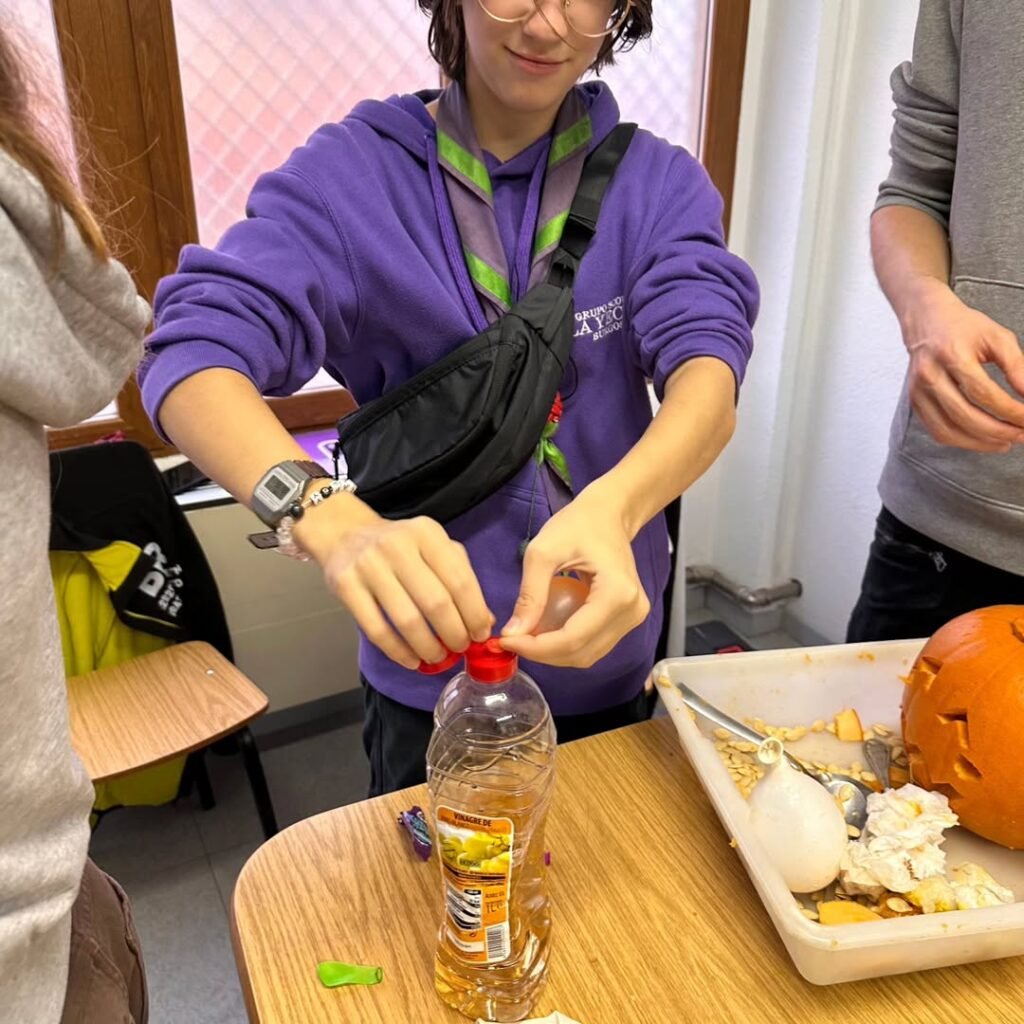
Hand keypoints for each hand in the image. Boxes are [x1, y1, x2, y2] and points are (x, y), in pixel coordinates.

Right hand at [294, 494, 492, 669]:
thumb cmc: (400, 546)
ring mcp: (369, 566)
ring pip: (407, 620)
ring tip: (437, 658)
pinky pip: (377, 630)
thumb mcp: (434, 548)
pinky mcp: (346, 586)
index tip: (480, 635)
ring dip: (428, 647)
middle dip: (454, 634)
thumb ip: (461, 577)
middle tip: (460, 648)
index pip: (460, 581)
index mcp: (427, 533)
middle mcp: (398, 546)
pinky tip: (411, 660)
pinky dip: (398, 652)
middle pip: (436, 603)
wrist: (346, 534)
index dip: (475, 614)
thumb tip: (485, 621)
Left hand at [500, 490, 649, 667]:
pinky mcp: (627, 619)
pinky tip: (545, 628)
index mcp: (617, 594)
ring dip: (553, 652)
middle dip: (542, 652)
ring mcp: (633, 618)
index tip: (506, 640)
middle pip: (581, 653)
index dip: (536, 647)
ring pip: (587, 654)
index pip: (573, 638)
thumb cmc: (578, 525)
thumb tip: (513, 633)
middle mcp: (632, 612)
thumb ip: (530, 594)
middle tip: (512, 638)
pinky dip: (565, 643)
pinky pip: (592, 643)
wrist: (609, 514)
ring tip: (526, 634)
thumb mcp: (544, 552)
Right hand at [902, 281, 1023, 451]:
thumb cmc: (964, 327)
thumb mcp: (997, 338)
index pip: (984, 393)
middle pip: (965, 416)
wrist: (926, 321)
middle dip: (998, 431)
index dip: (1010, 411)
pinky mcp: (914, 402)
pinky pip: (937, 431)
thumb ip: (1017, 366)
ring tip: (1006, 441)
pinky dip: (962, 441)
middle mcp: (930, 375)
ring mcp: (918, 391)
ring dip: (980, 442)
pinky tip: (983, 439)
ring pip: (949, 430)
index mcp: (952, 354)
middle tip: (1022, 434)